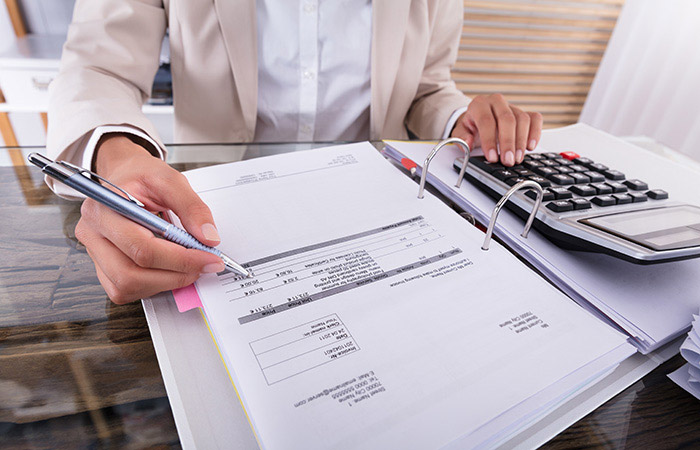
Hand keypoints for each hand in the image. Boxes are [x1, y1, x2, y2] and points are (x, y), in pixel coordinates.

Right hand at [75, 135, 224, 303]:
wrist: (124, 175)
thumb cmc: (141, 176)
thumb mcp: (171, 180)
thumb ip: (192, 207)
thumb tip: (208, 238)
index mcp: (104, 208)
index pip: (142, 247)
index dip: (181, 259)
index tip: (209, 258)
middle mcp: (92, 233)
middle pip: (130, 273)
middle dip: (175, 274)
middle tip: (203, 265)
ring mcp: (94, 252)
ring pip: (126, 286)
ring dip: (164, 282)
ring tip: (187, 265)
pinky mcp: (102, 267)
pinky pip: (123, 290)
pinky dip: (151, 286)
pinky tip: (168, 269)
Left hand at [451, 94, 542, 166]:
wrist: (479, 120)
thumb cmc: (471, 127)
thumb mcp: (460, 132)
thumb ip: (461, 138)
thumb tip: (467, 142)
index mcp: (479, 104)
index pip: (486, 121)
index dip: (489, 140)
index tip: (492, 157)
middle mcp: (497, 102)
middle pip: (507, 119)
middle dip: (508, 143)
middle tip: (508, 161)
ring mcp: (512, 106)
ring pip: (522, 119)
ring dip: (521, 141)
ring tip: (517, 159)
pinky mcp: (524, 113)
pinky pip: (535, 119)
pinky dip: (535, 132)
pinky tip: (530, 146)